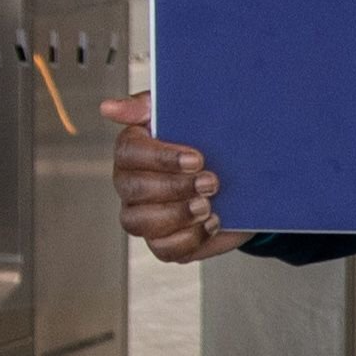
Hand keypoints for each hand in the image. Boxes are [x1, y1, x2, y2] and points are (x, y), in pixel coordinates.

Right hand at [105, 91, 240, 260]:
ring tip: (208, 205)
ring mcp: (144, 214)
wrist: (246, 179)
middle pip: (133, 189)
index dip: (161, 157)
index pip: (128, 153)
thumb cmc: (207, 142)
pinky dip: (189, 239)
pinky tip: (211, 223)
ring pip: (140, 222)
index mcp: (133, 151)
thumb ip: (147, 106)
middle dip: (174, 187)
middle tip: (211, 182)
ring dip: (178, 215)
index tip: (197, 158)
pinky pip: (164, 249)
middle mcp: (131, 184)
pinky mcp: (164, 241)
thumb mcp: (184, 114)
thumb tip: (109, 107)